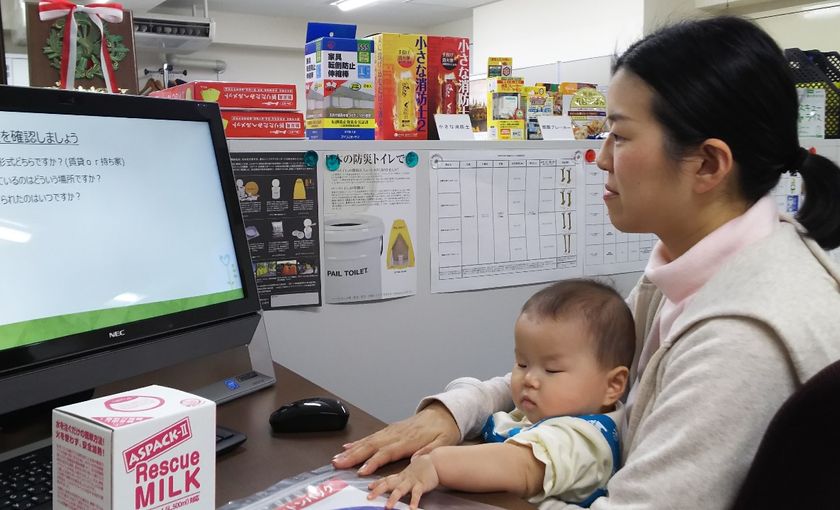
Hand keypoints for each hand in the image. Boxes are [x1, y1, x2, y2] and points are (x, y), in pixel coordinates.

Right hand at [332, 401, 459, 474]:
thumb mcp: (445, 441)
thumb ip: (430, 450)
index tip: (362, 471)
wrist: (444, 412)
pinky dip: (358, 442)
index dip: (373, 462)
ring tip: (337, 458)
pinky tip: (347, 447)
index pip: (387, 452)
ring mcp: (392, 431)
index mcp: (409, 439)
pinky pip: (371, 436)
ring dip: (351, 450)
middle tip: (338, 464)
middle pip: (372, 446)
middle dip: (353, 456)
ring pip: (368, 441)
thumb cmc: (444, 429)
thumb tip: (415, 459)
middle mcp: (397, 434)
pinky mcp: (390, 429)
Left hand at [367, 454, 438, 508]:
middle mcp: (404, 479)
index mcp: (401, 476)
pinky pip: (417, 494)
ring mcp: (412, 482)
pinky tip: (411, 509)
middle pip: (388, 484)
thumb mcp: (411, 472)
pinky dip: (414, 502)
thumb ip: (403, 476)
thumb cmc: (424, 467)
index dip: (377, 483)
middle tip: (369, 497)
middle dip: (378, 490)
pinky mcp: (421, 485)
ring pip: (400, 490)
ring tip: (388, 507)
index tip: (369, 487)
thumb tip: (396, 478)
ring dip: (393, 498)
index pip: (387, 479)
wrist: (437, 462)